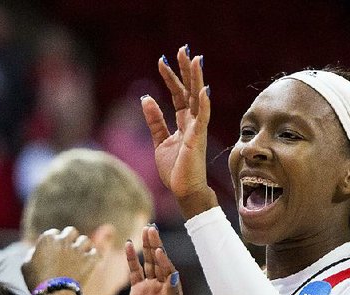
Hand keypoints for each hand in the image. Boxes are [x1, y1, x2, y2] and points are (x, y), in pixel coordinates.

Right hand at [22, 226, 99, 294]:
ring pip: (85, 240)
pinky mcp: (89, 260)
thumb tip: (36, 250)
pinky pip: (96, 252)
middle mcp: (64, 240)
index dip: (54, 242)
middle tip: (69, 249)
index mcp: (48, 239)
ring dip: (83, 247)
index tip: (54, 250)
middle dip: (70, 239)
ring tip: (81, 255)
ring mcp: (78, 249)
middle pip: (71, 231)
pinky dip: (93, 256)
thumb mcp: (26, 266)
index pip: (54, 233)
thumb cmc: (37, 281)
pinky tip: (90, 261)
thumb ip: (32, 254)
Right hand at [123, 225, 182, 294]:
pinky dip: (131, 259)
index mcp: (174, 292)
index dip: (164, 259)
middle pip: (159, 261)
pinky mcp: (137, 292)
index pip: (169, 270)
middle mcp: (163, 287)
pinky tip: (128, 246)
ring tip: (144, 231)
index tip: (158, 250)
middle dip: (155, 245)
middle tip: (151, 229)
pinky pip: (134, 272)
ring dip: (145, 248)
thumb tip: (174, 276)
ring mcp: (150, 288)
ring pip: (147, 263)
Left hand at [141, 45, 217, 217]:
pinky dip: (203, 104)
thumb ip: (155, 121)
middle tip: (182, 50)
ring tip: (195, 60)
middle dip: (186, 71)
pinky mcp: (197, 139)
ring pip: (198, 99)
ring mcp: (197, 129)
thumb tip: (146, 98)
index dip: (171, 79)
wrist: (184, 190)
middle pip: (190, 91)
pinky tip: (203, 90)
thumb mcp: (160, 141)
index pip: (178, 95)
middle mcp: (193, 123)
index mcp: (184, 123)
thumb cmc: (176, 170)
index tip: (162, 62)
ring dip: (196, 80)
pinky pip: (202, 119)